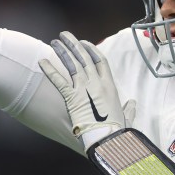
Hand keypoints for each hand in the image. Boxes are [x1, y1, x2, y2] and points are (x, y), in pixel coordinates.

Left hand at [38, 32, 134, 149]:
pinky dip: (50, 71)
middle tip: (65, 35)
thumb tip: (132, 103)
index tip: (84, 43)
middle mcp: (97, 83)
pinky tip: (42, 62)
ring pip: (72, 65)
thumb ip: (129, 109)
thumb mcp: (126, 117)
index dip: (91, 49)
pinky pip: (59, 81)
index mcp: (110, 85)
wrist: (108, 140)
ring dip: (62, 52)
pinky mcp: (73, 98)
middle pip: (84, 57)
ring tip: (54, 42)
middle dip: (74, 44)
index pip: (101, 60)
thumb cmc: (117, 130)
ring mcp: (84, 89)